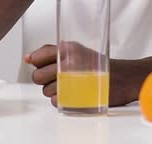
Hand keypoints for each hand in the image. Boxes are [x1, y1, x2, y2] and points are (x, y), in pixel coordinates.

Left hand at [24, 44, 145, 106]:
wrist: (123, 78)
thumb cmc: (98, 64)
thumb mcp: (76, 49)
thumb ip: (51, 51)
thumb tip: (28, 58)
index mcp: (67, 48)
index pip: (37, 57)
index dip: (38, 64)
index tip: (47, 66)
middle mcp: (69, 62)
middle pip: (38, 77)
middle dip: (44, 80)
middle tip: (59, 78)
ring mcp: (72, 80)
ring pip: (46, 91)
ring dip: (54, 91)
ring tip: (69, 85)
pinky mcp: (76, 96)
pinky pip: (56, 101)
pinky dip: (61, 100)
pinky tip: (73, 93)